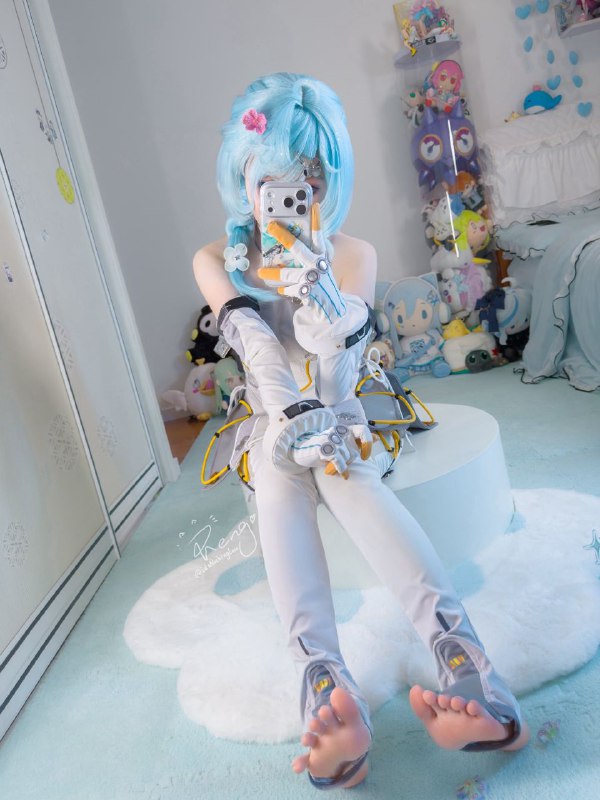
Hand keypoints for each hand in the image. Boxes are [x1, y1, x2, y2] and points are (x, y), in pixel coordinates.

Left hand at [257, 203, 346, 324]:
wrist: (331, 306)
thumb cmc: (321, 281)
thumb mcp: (319, 265)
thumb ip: (310, 253)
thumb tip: (288, 239)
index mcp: (322, 255)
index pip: (319, 235)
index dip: (317, 220)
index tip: (313, 206)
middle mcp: (318, 264)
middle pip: (299, 247)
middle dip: (283, 236)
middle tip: (270, 226)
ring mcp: (313, 278)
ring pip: (289, 273)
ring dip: (273, 273)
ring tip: (261, 271)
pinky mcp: (308, 292)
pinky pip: (290, 289)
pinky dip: (284, 289)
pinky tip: (279, 289)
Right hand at [290, 423, 371, 478]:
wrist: (301, 450)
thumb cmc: (325, 448)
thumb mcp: (343, 443)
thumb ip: (359, 440)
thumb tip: (377, 438)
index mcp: (344, 429)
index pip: (363, 430)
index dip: (367, 443)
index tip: (365, 456)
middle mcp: (338, 432)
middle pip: (354, 450)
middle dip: (351, 461)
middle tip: (344, 464)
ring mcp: (330, 439)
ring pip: (347, 457)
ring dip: (345, 465)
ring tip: (338, 468)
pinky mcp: (323, 448)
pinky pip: (339, 461)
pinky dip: (342, 470)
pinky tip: (343, 475)